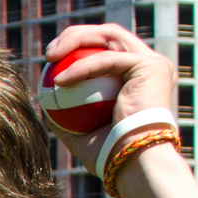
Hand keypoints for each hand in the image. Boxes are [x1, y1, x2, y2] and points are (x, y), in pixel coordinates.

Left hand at [37, 24, 177, 172]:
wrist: (136, 163)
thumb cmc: (110, 154)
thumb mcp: (80, 134)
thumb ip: (65, 116)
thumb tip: (43, 102)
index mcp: (137, 76)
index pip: (105, 48)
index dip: (77, 45)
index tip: (51, 60)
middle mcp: (149, 64)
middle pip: (108, 34)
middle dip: (75, 35)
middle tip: (49, 54)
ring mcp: (154, 63)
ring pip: (109, 35)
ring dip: (76, 40)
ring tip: (50, 57)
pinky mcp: (152, 66)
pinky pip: (108, 60)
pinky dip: (82, 68)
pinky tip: (59, 80)